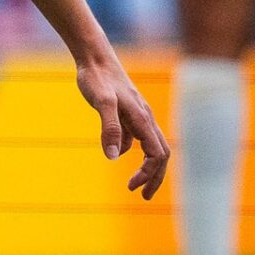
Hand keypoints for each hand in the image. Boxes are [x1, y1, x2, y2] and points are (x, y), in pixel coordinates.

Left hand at [76, 49, 169, 200]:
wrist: (94, 57)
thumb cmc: (97, 78)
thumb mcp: (101, 103)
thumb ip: (109, 128)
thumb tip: (113, 158)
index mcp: (142, 119)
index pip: (157, 154)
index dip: (149, 174)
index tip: (132, 187)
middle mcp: (144, 118)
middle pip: (160, 154)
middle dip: (155, 177)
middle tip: (143, 196)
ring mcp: (137, 115)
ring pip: (151, 146)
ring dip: (146, 167)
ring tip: (134, 184)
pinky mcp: (127, 111)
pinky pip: (136, 136)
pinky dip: (130, 149)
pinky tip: (115, 151)